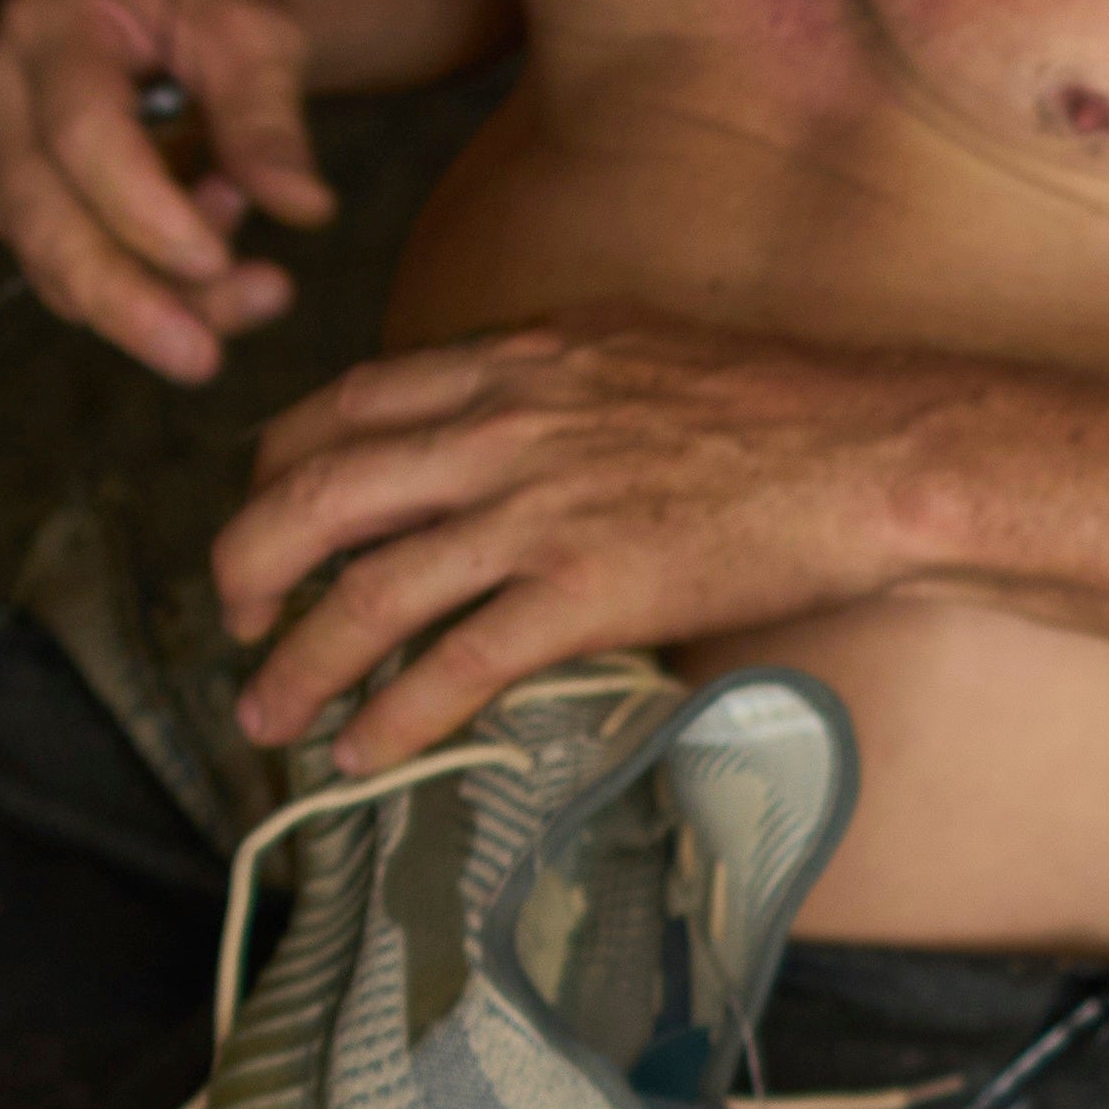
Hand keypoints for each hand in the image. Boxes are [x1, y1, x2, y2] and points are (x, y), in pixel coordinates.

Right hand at [0, 0, 333, 378]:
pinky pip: (67, 275)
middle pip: (43, 219)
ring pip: (52, 264)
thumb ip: (270, 115)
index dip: (144, 212)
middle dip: (126, 301)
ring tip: (260, 273)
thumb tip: (305, 209)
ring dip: (156, 298)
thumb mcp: (256, 26)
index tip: (219, 263)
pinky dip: (146, 289)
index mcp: (49, 26)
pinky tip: (214, 247)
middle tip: (206, 360)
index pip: (81, 135)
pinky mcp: (12, 201)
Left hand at [211, 321, 929, 764]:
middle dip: (249, 564)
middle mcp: (502, 428)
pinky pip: (456, 664)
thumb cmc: (783, 409)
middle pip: (318, 493)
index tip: (264, 513)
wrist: (875, 449)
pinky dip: (393, 715)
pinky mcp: (587, 590)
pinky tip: (362, 754)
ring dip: (298, 662)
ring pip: (367, 590)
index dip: (278, 466)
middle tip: (234, 620)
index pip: (345, 403)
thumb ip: (550, 388)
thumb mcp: (634, 354)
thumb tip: (505, 444)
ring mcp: (539, 511)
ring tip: (268, 713)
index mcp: (512, 363)